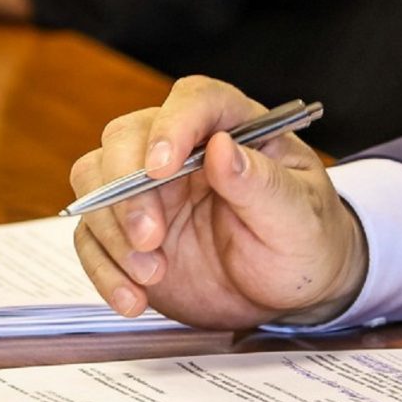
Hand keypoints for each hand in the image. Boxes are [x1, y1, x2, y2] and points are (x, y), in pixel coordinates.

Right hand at [71, 76, 367, 329]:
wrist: (292, 291)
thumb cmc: (307, 242)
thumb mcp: (300, 219)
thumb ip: (263, 185)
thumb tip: (222, 148)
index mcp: (236, 129)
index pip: (195, 102)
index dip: (171, 126)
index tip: (162, 166)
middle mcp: (185, 152)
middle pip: (127, 139)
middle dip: (127, 189)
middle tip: (150, 238)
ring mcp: (153, 192)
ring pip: (97, 184)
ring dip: (112, 231)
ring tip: (152, 275)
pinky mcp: (131, 233)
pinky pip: (94, 240)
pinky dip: (104, 270)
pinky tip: (131, 299)